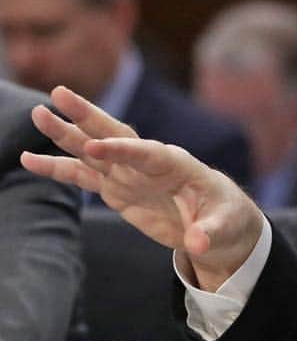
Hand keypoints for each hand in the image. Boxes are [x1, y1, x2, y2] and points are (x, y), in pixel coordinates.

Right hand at [21, 86, 262, 290]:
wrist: (216, 223)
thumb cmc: (225, 217)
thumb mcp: (224, 227)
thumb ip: (209, 233)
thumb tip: (198, 245)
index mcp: (177, 164)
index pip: (146, 152)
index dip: (122, 149)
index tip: (95, 147)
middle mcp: (148, 162)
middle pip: (115, 134)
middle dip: (89, 117)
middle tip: (59, 94)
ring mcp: (129, 173)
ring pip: (92, 150)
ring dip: (65, 134)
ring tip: (37, 114)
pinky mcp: (116, 188)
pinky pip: (82, 176)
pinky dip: (56, 168)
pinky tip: (28, 159)